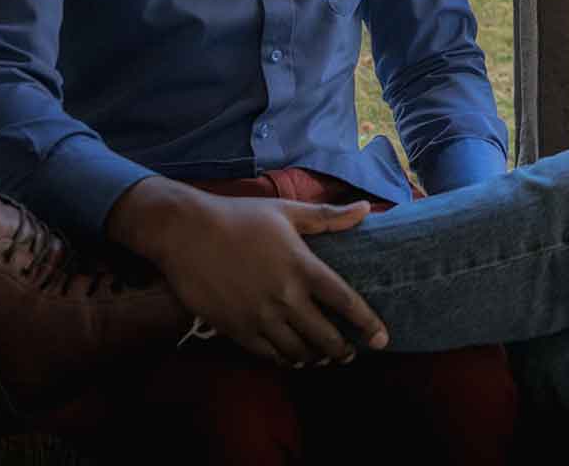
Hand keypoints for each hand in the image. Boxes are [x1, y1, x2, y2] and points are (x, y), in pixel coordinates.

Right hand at [106, 177, 386, 365]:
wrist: (185, 233)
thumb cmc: (240, 217)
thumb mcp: (287, 211)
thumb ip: (329, 216)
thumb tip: (367, 209)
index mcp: (303, 267)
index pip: (345, 302)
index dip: (368, 324)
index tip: (382, 339)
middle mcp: (285, 297)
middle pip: (325, 337)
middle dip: (343, 350)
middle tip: (351, 353)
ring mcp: (259, 317)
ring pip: (297, 352)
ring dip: (315, 359)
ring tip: (323, 358)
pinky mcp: (235, 329)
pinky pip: (268, 355)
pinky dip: (285, 360)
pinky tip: (292, 358)